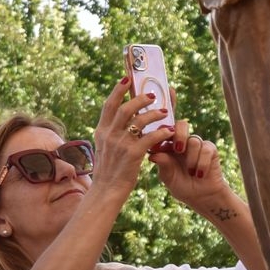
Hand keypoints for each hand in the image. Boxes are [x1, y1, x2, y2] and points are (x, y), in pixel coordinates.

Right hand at [91, 78, 174, 193]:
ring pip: (139, 120)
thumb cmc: (109, 170)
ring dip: (154, 114)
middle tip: (153, 95)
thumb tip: (123, 120)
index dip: (118, 90)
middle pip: (125, 108)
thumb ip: (112, 133)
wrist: (106, 191)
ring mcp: (120, 144)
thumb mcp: (104, 148)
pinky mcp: (132, 154)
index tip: (127, 79)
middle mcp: (109, 135)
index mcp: (101, 131)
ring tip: (165, 113)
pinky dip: (161, 132)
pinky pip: (150, 138)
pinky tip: (168, 131)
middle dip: (140, 98)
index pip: (109, 105)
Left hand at [150, 131, 227, 206]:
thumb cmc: (180, 185)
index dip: (160, 135)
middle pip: (182, 125)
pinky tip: (200, 174)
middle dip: (179, 135)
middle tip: (178, 150)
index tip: (157, 147)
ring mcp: (197, 144)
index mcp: (167, 146)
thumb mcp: (168, 177)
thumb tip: (152, 155)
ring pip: (194, 141)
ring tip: (191, 172)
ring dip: (191, 158)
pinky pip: (206, 149)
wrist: (201, 196)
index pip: (163, 131)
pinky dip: (202, 163)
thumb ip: (163, 165)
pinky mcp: (210, 150)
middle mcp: (182, 142)